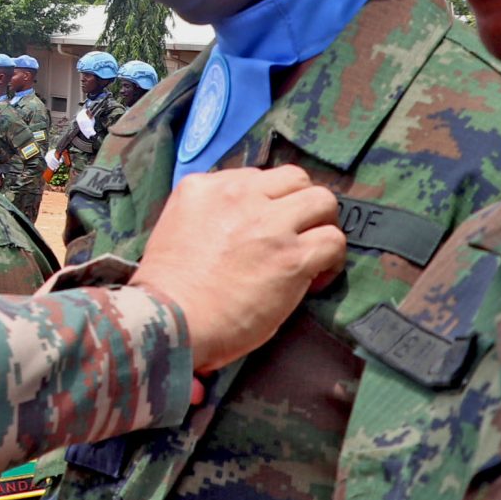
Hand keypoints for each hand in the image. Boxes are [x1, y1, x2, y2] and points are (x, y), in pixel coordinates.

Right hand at [135, 165, 343, 369]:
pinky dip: (331, 259)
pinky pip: (333, 240)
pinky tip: (316, 278)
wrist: (170, 322)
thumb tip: (240, 227)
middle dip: (300, 203)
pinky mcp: (292, 256)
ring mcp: (269, 223)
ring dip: (321, 224)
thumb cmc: (167, 290)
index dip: (267, 203)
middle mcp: (238, 195)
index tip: (264, 228)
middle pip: (294, 178)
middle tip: (297, 233)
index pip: (254, 177)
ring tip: (314, 251)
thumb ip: (208, 215)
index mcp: (203, 187)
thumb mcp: (176, 229)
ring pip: (322, 200)